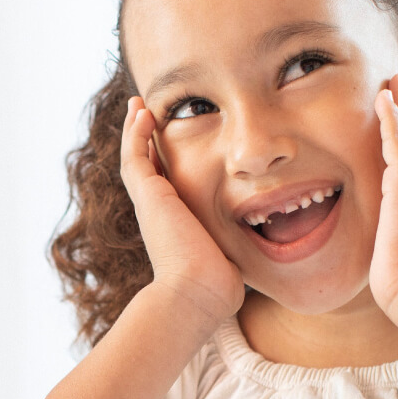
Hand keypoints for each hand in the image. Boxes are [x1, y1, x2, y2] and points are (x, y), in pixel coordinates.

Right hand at [120, 96, 244, 321]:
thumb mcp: (228, 254)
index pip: (165, 183)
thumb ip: (236, 243)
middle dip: (146, 140)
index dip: (164, 161)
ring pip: (135, 158)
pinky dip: (136, 133)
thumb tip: (262, 249)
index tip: (168, 142)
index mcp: (173, 222)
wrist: (198, 292)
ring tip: (140, 105)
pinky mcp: (147, 195)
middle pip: (146, 167)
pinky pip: (134, 156)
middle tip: (146, 114)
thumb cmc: (217, 283)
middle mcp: (156, 210)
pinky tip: (145, 112)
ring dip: (137, 129)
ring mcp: (148, 202)